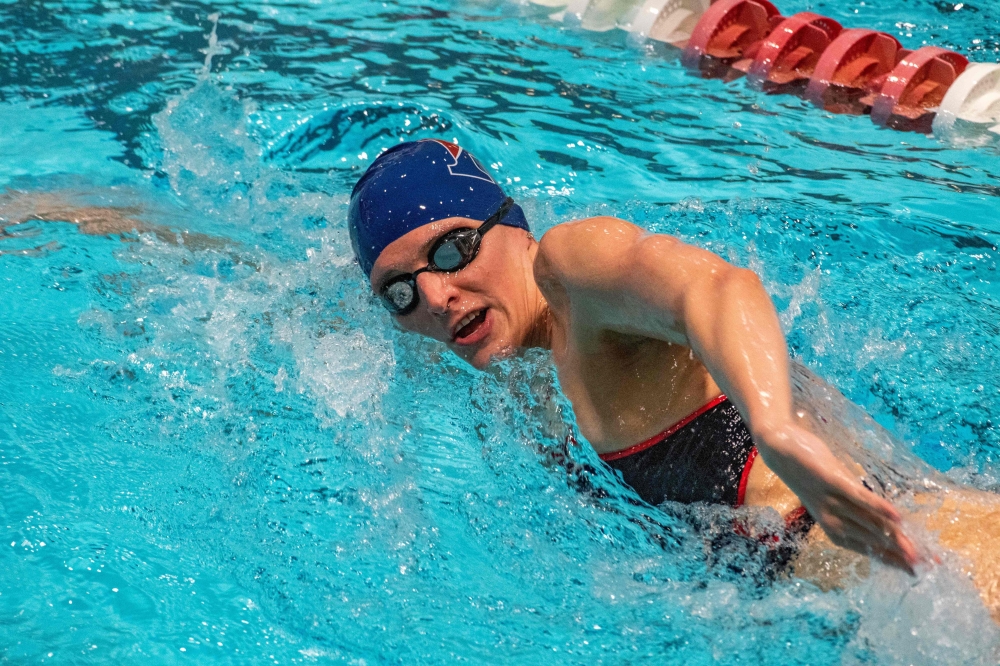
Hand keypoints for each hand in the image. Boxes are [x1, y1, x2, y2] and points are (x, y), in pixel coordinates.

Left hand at [755, 422, 919, 572]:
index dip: (891, 559)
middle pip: (871, 539)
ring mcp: (830, 499)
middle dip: (899, 554)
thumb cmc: (811, 473)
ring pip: (867, 523)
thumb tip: (888, 521)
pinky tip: (897, 517)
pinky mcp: (830, 479)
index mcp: (832, 525)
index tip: (916, 571)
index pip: (866, 548)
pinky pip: (856, 496)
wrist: (779, 448)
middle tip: (926, 567)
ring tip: (916, 553)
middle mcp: (831, 518)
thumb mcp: (834, 495)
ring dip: (893, 538)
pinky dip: (877, 506)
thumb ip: (858, 508)